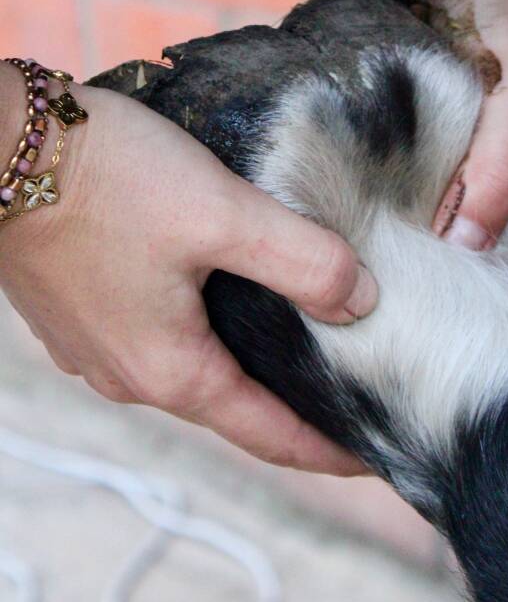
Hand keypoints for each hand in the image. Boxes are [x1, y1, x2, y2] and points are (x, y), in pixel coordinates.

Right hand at [0, 79, 376, 473]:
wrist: (0, 146)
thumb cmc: (109, 180)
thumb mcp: (222, 215)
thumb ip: (301, 261)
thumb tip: (362, 302)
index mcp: (169, 370)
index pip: (270, 434)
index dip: (328, 447)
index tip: (376, 455)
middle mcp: (127, 374)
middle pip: (230, 405)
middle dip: (291, 404)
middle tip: (350, 391)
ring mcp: (94, 345)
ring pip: (191, 366)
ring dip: (244, 362)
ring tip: (297, 340)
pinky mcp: (78, 308)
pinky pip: (157, 334)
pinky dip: (203, 329)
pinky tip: (226, 294)